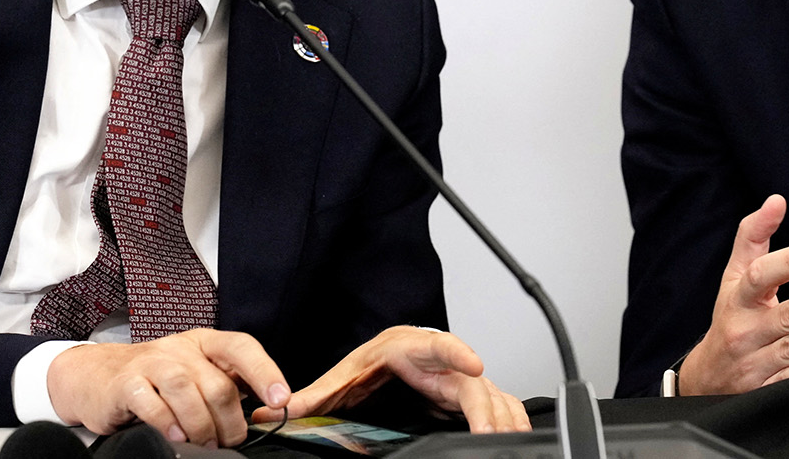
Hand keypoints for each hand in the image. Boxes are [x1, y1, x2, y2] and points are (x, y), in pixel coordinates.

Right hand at [48, 328, 290, 444]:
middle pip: (218, 384)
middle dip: (229, 422)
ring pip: (187, 392)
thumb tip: (263, 410)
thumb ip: (223, 385)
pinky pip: (152, 403)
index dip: (265, 372)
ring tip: (203, 444)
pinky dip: (167, 423)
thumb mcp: (193, 372)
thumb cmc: (155, 378)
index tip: (281, 399)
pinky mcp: (126, 383)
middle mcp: (180, 348)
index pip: (242, 348)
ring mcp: (152, 362)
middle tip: (227, 442)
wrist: (96, 375)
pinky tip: (174, 436)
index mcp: (204, 342)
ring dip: (201, 426)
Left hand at [252, 326, 531, 433]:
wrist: (394, 353)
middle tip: (487, 432)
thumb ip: (314, 396)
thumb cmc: (374, 360)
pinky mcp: (471, 396)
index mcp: (412, 349)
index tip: (474, 364)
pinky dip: (509, 421)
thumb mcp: (343, 378)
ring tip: (505, 440)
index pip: (438, 346)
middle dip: (483, 405)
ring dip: (501, 416)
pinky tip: (513, 438)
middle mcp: (442, 361)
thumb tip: (276, 410)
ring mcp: (460, 380)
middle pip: (471, 381)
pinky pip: (500, 406)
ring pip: (491, 395)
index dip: (457, 355)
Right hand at [676, 195, 788, 394]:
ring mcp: (754, 361)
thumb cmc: (731, 314)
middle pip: (780, 316)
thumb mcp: (735, 275)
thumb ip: (755, 236)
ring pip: (786, 349)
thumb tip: (777, 201)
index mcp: (738, 297)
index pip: (760, 276)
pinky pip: (785, 381)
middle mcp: (744, 329)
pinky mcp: (764, 388)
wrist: (709, 374)